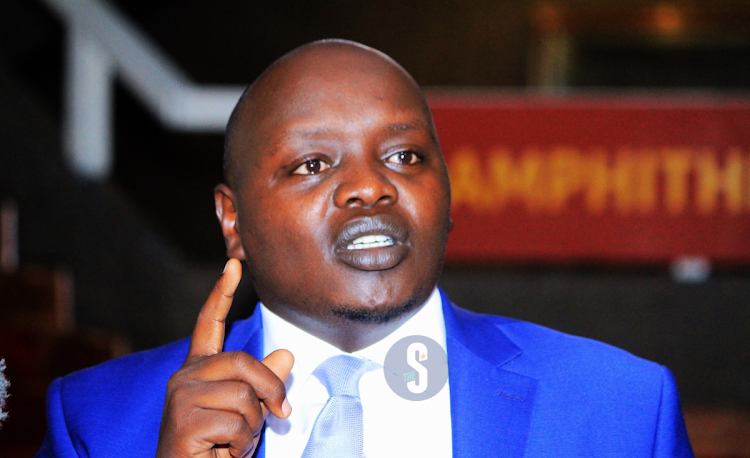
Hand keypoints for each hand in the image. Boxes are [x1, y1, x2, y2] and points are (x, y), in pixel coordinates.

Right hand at [156, 259, 293, 457]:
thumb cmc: (216, 448)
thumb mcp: (248, 411)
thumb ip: (264, 383)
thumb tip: (287, 354)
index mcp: (198, 370)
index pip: (210, 324)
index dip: (221, 294)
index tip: (234, 265)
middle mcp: (184, 378)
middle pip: (243, 362)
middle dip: (270, 390)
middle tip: (280, 413)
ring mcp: (180, 398)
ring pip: (244, 396)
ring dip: (252, 427)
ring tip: (234, 442)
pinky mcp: (183, 422)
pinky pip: (236, 423)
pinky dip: (241, 443)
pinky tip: (222, 453)